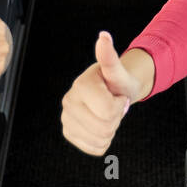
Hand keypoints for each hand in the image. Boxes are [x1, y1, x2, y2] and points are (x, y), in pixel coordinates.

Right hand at [61, 32, 142, 155]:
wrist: (113, 91)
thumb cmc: (117, 81)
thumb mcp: (118, 71)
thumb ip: (110, 57)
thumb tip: (104, 37)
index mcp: (80, 85)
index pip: (109, 111)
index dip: (120, 105)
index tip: (117, 95)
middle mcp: (69, 101)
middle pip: (105, 128)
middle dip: (116, 118)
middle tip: (114, 105)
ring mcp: (66, 118)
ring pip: (100, 140)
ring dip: (111, 130)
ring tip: (107, 114)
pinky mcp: (69, 133)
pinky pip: (95, 149)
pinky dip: (104, 141)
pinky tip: (101, 125)